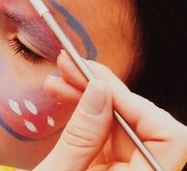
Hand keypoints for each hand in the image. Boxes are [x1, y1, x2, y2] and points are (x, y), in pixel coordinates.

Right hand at [35, 51, 186, 170]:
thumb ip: (81, 137)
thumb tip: (100, 91)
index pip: (171, 139)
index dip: (138, 106)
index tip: (98, 86)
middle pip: (140, 123)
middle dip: (104, 90)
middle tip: (71, 68)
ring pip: (119, 122)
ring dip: (88, 95)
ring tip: (58, 79)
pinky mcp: (105, 167)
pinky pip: (102, 131)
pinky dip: (82, 111)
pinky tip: (63, 95)